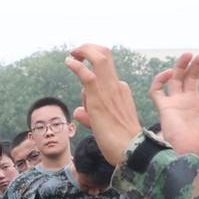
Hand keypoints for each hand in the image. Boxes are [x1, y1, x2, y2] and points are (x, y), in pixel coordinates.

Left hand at [64, 44, 144, 164]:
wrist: (130, 150)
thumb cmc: (119, 142)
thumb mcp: (103, 124)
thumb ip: (89, 115)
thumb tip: (78, 111)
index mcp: (121, 90)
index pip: (105, 73)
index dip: (91, 74)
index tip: (81, 76)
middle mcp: (116, 86)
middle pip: (105, 56)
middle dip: (89, 48)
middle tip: (77, 51)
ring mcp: (108, 90)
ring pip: (98, 59)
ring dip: (83, 50)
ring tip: (72, 54)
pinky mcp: (98, 99)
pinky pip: (87, 75)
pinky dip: (76, 65)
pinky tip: (68, 61)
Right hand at [145, 53, 198, 161]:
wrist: (191, 156)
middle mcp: (190, 102)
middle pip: (192, 76)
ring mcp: (176, 104)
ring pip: (175, 79)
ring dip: (180, 65)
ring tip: (189, 54)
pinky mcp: (165, 109)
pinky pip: (157, 91)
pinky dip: (159, 80)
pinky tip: (170, 73)